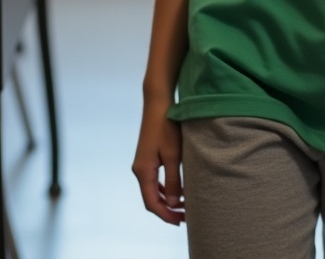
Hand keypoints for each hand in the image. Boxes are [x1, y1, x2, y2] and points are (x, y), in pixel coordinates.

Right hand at [132, 95, 184, 224]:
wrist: (157, 103)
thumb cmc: (167, 127)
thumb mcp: (173, 155)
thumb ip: (172, 180)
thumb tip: (171, 204)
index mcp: (143, 171)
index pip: (151, 203)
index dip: (165, 215)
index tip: (181, 221)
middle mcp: (139, 169)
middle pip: (150, 198)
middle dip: (167, 210)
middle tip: (185, 216)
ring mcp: (142, 163)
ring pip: (151, 190)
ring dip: (166, 200)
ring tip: (183, 206)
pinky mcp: (147, 157)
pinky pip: (153, 179)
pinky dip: (163, 188)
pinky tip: (175, 190)